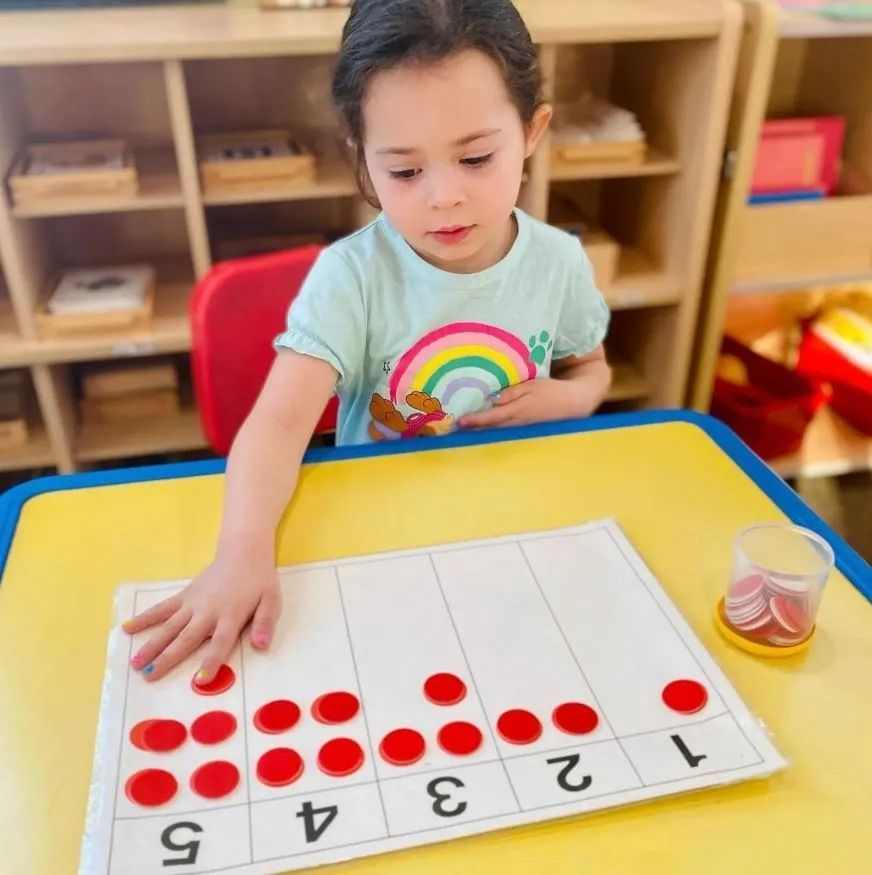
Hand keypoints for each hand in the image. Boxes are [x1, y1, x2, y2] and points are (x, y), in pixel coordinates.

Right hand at [122, 556, 278, 682]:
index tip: (200, 681)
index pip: (220, 643)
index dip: (211, 661)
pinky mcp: (184, 595)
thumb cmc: (258, 580)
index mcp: (230, 616)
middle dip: (167, 658)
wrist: (243, 553)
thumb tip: (262, 645)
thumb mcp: (271, 601)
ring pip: (169, 626)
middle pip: (186, 638)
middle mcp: (207, 612)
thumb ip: (264, 623)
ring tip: (135, 662)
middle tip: (149, 677)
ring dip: (151, 644)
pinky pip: (162, 608)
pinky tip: (127, 627)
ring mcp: (192, 603)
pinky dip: (145, 617)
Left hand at [457, 378, 593, 429]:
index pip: (492, 417)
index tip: (460, 422)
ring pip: (498, 434)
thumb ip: (511, 393)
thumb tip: (492, 399)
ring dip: (481, 433)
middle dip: (473, 430)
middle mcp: (519, 423)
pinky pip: (507, 434)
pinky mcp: (527, 432)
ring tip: (464, 432)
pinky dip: (494, 433)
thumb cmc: (552, 391)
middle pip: (491, 429)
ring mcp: (523, 430)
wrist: (574, 403)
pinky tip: (485, 432)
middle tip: (454, 430)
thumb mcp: (531, 386)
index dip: (475, 420)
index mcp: (519, 410)